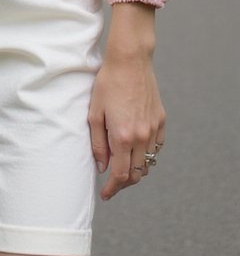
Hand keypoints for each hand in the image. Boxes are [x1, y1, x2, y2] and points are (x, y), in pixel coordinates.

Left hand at [88, 53, 165, 200]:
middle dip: (124, 182)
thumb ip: (98, 143)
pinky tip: (136, 148)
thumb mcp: (94, 113)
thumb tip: (103, 167)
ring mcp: (154, 129)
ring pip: (148, 162)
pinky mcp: (161, 120)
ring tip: (123, 165)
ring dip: (136, 169)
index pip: (121, 175)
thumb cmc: (108, 83)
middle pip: (137, 174)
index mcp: (123, 137)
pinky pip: (156, 146)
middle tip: (112, 182)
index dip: (113, 188)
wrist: (130, 61)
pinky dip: (147, 153)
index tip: (106, 194)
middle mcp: (142, 137)